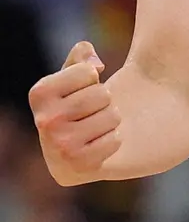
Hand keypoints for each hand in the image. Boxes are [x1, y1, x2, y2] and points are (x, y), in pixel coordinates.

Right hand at [28, 42, 120, 186]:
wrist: (74, 152)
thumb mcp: (73, 76)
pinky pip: (115, 140)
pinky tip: (98, 146)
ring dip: (111, 121)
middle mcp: (44, 121)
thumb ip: (83, 55)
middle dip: (104, 101)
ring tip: (95, 128)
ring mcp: (60, 146)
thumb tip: (96, 64)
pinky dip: (113, 141)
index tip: (80, 91)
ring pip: (112, 116)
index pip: (89, 71)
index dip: (92, 79)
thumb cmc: (76, 104)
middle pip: (103, 94)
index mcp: (39, 94)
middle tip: (91, 113)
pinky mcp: (79, 166)